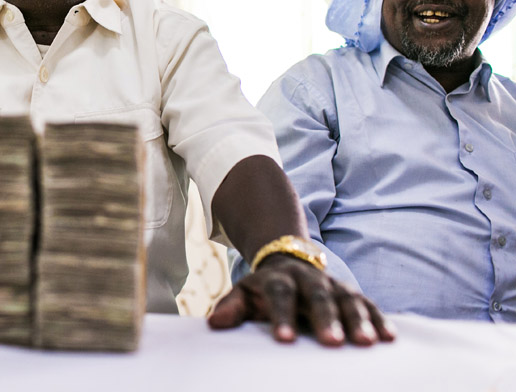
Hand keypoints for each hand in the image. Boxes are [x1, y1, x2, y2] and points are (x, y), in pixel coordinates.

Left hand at [206, 254, 395, 345]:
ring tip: (367, 343)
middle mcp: (308, 279)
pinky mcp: (351, 293)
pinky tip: (390, 338)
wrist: (286, 260)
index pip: (279, 296)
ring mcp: (332, 285)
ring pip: (348, 299)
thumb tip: (215, 323)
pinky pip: (368, 305)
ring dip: (359, 320)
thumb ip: (231, 307)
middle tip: (331, 342)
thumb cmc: (263, 290)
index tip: (284, 339)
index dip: (281, 316)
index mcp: (278, 279)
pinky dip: (380, 319)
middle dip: (326, 319)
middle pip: (318, 297)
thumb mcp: (243, 293)